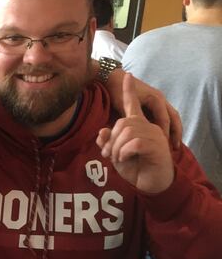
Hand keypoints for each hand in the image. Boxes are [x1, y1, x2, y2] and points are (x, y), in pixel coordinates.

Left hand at [96, 73, 174, 193]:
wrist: (152, 184)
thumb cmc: (135, 168)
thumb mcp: (116, 154)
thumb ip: (108, 142)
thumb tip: (101, 132)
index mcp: (139, 126)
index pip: (133, 105)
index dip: (129, 91)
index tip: (126, 75)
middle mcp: (149, 127)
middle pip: (123, 123)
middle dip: (111, 140)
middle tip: (107, 154)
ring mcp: (156, 136)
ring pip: (128, 132)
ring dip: (117, 148)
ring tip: (117, 158)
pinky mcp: (157, 146)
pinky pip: (134, 143)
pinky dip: (124, 152)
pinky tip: (125, 159)